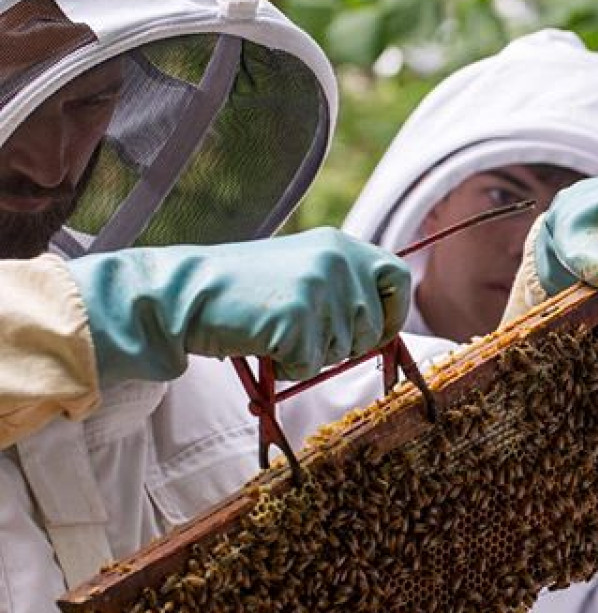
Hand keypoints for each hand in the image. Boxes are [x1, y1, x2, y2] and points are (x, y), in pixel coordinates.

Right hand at [68, 228, 410, 383]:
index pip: (397, 277)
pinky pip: (310, 366)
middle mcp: (337, 263)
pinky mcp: (299, 319)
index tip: (378, 333)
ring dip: (310, 354)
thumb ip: (343, 288)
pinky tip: (262, 342)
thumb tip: (384, 330)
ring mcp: (320, 289)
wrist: (184, 292)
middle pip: (372, 327)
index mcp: (340, 246)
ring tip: (273, 328)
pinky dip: (287, 367)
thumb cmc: (242, 290)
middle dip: (342, 344)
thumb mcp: (302, 272)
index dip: (393, 312)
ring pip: (341, 351)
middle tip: (300, 332)